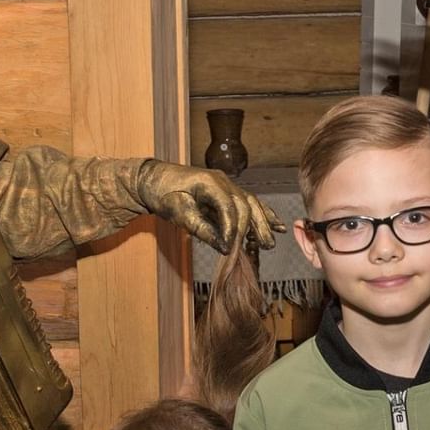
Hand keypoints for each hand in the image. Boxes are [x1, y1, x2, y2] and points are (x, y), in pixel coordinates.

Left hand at [137, 161, 284, 252]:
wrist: (153, 180)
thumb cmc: (162, 194)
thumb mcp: (177, 213)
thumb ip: (201, 229)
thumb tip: (223, 247)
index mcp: (209, 182)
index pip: (229, 206)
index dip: (232, 229)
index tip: (230, 249)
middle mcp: (222, 181)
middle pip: (245, 204)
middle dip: (252, 228)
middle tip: (260, 248)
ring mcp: (226, 185)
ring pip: (251, 203)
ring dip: (262, 223)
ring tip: (271, 242)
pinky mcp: (226, 192)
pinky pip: (248, 202)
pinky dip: (262, 215)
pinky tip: (277, 225)